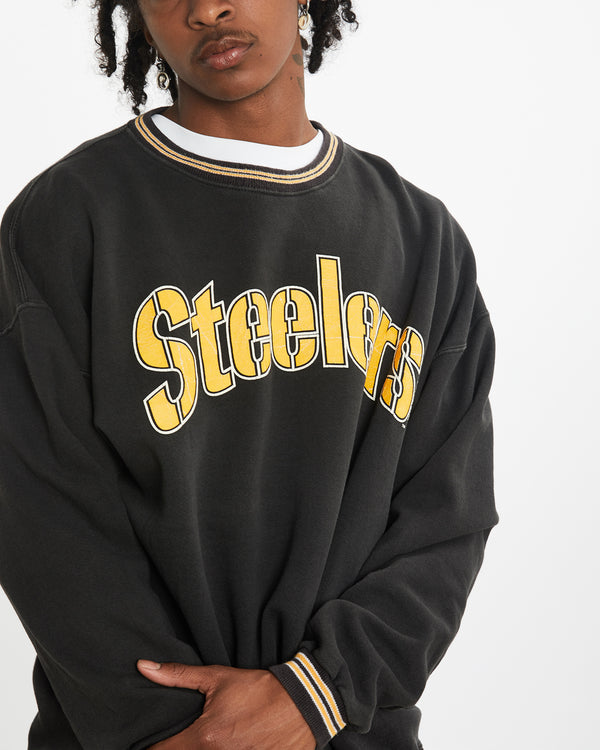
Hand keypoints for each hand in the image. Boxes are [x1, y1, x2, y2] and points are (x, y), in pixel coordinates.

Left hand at [137, 660, 316, 749]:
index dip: (153, 746)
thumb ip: (178, 676)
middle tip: (185, 736)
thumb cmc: (259, 689)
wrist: (302, 703)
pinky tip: (230, 743)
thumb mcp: (218, 678)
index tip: (155, 738)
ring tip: (211, 738)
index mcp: (204, 738)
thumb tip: (144, 667)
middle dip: (180, 747)